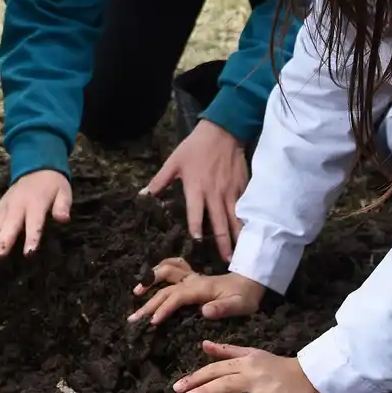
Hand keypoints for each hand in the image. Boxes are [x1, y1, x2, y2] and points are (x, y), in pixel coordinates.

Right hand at [0, 170, 71, 258]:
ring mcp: (6, 206)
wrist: (37, 167)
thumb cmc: (53, 185)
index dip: (32, 238)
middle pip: (10, 226)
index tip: (28, 253)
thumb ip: (63, 206)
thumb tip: (64, 219)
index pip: (34, 223)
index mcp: (36, 204)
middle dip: (3, 242)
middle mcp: (18, 206)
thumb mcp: (64, 192)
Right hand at [128, 257, 264, 324]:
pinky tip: (152, 276)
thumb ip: (222, 308)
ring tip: (137, 291)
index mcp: (200, 288)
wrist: (251, 281)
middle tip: (133, 318)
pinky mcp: (192, 277)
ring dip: (150, 280)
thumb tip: (204, 311)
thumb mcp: (239, 305)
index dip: (163, 308)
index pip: (176, 297)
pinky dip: (160, 269)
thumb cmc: (245, 297)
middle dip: (148, 302)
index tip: (152, 322)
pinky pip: (173, 267)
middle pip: (165, 288)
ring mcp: (191, 277)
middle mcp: (192, 280)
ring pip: (166, 272)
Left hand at [142, 120, 248, 259]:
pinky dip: (246, 222)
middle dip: (223, 243)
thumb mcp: (173, 162)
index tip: (197, 242)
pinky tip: (249, 234)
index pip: (196, 213)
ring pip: (235, 219)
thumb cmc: (195, 148)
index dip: (196, 228)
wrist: (223, 131)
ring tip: (240, 254)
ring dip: (237, 237)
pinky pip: (244, 208)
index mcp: (196, 188)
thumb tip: (143, 195)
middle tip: (227, 261)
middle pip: (220, 222)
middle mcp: (215, 194)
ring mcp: (231, 192)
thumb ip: (159, 181)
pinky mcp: (242, 187)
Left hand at [174, 340, 325, 392]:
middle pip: (227, 384)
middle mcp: (257, 376)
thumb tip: (204, 345)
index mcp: (247, 363)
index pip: (217, 369)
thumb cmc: (276, 366)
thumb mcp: (253, 354)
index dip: (196, 377)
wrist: (311, 376)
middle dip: (205, 392)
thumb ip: (228, 351)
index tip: (178, 386)